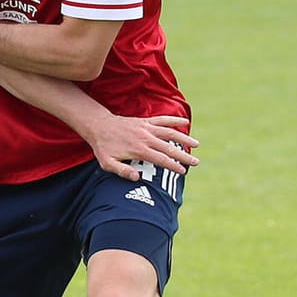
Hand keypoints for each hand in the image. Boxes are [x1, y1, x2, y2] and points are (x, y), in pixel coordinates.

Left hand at [78, 113, 197, 179]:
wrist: (99, 126)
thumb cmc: (103, 147)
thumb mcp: (107, 163)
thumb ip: (122, 171)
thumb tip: (137, 177)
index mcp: (138, 149)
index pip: (160, 159)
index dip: (173, 165)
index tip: (183, 171)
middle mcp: (145, 137)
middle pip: (169, 147)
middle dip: (183, 155)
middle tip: (196, 162)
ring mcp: (146, 128)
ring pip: (169, 132)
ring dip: (184, 137)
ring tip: (197, 144)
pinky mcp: (145, 121)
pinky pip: (162, 119)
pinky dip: (174, 119)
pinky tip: (185, 121)